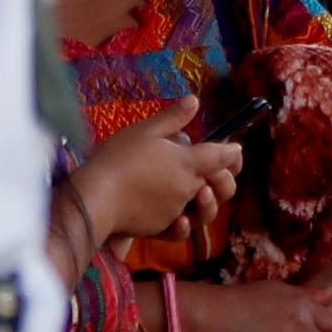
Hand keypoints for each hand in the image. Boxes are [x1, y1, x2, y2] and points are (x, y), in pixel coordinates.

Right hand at [80, 102, 240, 247]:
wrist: (96, 197)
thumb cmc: (119, 158)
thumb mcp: (145, 130)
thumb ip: (172, 118)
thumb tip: (194, 101)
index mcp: (189, 163)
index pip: (222, 157)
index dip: (232, 151)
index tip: (235, 148)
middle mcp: (189, 188)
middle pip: (222, 186)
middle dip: (226, 178)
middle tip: (217, 171)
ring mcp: (177, 211)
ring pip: (206, 211)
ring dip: (209, 203)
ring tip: (202, 193)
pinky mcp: (161, 228)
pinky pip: (182, 230)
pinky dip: (185, 225)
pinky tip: (181, 219)